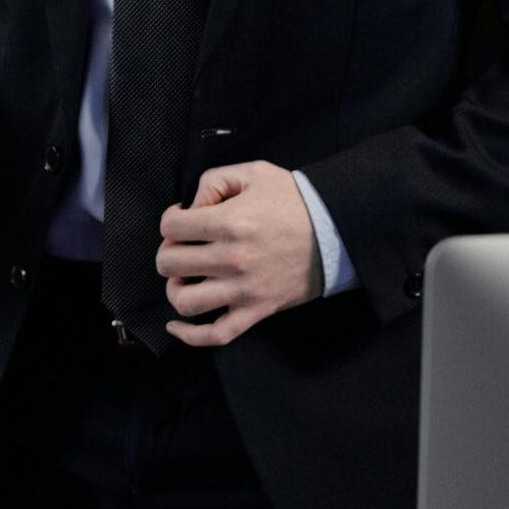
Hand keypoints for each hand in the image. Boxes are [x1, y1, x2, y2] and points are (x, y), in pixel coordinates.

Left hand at [156, 160, 322, 346]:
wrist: (338, 230)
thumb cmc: (295, 200)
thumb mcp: (253, 173)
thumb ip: (213, 182)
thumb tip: (190, 207)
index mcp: (229, 222)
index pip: (171, 227)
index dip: (171, 220)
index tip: (184, 218)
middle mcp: (233, 259)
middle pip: (170, 264)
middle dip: (170, 251)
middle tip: (184, 246)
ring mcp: (244, 290)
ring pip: (185, 302)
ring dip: (176, 288)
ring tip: (185, 277)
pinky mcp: (258, 310)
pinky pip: (216, 335)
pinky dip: (191, 336)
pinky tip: (176, 326)